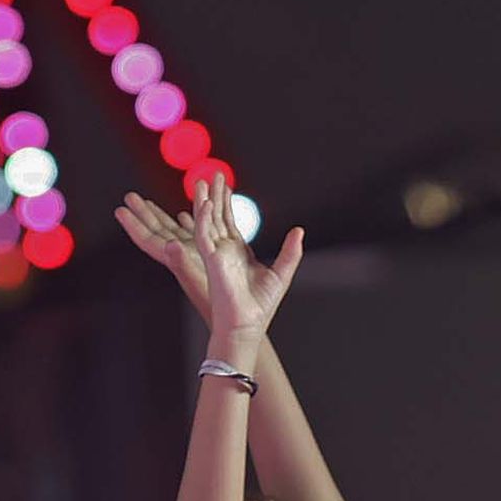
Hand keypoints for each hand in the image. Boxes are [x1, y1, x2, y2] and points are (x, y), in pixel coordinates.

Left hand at [114, 192, 210, 316]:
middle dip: (143, 214)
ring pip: (173, 231)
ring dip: (162, 216)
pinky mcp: (207, 258)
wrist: (234, 318)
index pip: (148, 240)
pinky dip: (188, 222)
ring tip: (149, 202)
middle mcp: (180, 258)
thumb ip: (183, 261)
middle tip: (130, 196)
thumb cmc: (216, 305)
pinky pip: (194, 234)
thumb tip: (172, 244)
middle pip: (156, 231)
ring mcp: (193, 257)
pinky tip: (184, 216)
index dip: (133, 225)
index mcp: (174, 262)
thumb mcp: (197, 279)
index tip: (120, 210)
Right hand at [192, 174, 301, 344]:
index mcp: (238, 253)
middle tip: (214, 175)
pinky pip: (204, 236)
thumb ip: (290, 252)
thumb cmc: (260, 307)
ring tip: (201, 183)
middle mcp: (224, 252)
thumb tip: (299, 231)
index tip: (225, 186)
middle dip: (215, 196)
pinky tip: (204, 204)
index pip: (230, 222)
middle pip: (217, 217)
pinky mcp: (211, 262)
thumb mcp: (282, 274)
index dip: (227, 204)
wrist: (248, 326)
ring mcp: (216, 256)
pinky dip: (203, 220)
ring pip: (206, 223)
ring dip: (203, 202)